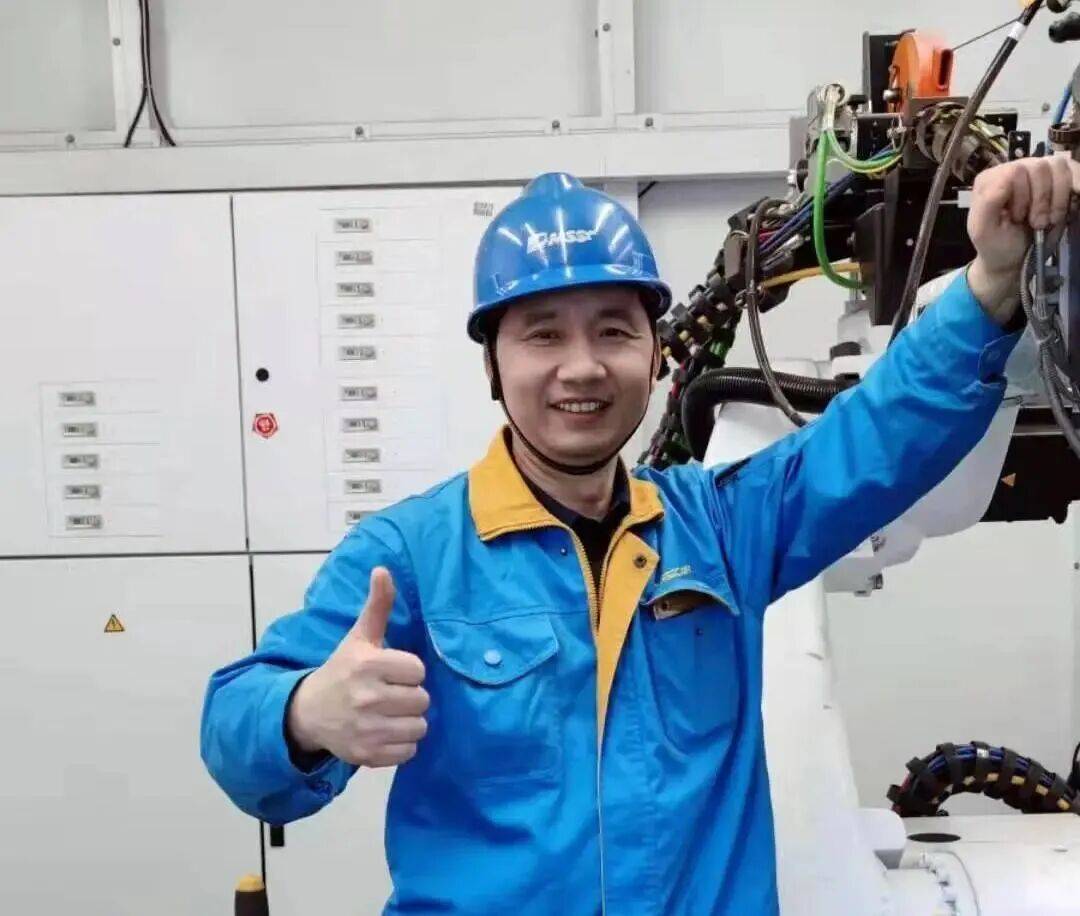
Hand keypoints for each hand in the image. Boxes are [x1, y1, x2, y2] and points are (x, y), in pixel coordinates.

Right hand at [286, 567, 428, 766]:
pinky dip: (401, 745)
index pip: (418, 671)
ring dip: (409, 721)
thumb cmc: (342, 670)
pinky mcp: (366, 755)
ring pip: (419, 727)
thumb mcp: (359, 637)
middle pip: (422, 700)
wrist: (308, 712)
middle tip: (391, 694)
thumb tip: (383, 569)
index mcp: (368, 665)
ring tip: (390, 713)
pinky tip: (385, 732)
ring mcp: (366, 729)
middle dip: (410, 696)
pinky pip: (408, 752)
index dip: (409, 671)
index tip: (392, 672)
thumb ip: (377, 605)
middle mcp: (367, 698)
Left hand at [967, 153, 1079, 320]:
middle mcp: (1015, 170)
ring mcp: (1039, 174)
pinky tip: (1069, 209)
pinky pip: (1077, 173)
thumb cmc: (995, 249)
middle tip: (1033, 224)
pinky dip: (1076, 192)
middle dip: (1041, 201)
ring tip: (1045, 221)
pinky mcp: (1061, 184)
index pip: (1018, 170)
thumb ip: (987, 204)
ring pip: (1062, 168)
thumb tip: (1004, 180)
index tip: (1017, 220)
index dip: (1022, 197)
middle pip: (1043, 167)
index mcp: (992, 178)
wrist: (1013, 265)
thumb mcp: (982, 231)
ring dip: (1058, 199)